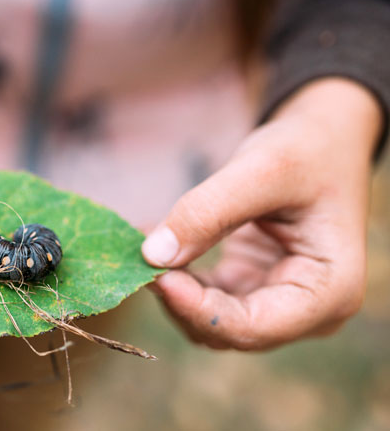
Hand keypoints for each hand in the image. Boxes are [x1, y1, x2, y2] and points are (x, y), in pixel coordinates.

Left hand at [142, 78, 381, 348]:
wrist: (324, 138)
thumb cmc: (306, 149)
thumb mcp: (261, 170)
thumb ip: (207, 211)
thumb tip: (153, 255)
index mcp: (329, 291)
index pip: (253, 327)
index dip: (199, 309)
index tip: (156, 276)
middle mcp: (308, 310)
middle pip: (228, 331)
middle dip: (180, 298)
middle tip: (139, 255)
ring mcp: (278, 302)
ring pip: (209, 321)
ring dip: (173, 289)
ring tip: (144, 244)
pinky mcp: (251, 286)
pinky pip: (204, 298)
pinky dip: (177, 276)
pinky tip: (154, 242)